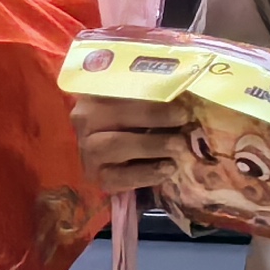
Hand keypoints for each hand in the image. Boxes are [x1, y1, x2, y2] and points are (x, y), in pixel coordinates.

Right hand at [68, 94, 192, 197]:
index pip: (120, 91)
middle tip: (185, 119)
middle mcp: (84, 122)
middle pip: (117, 117)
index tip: (180, 103)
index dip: (150, 96)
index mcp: (94, 96)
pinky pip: (121, 178)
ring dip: (152, 145)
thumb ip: (154, 96)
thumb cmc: (131, 119)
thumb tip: (185, 96)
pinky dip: (147, 174)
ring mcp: (88, 153)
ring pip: (117, 146)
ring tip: (179, 145)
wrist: (111, 152)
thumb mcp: (137, 102)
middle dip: (154, 117)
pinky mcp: (97, 178)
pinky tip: (169, 168)